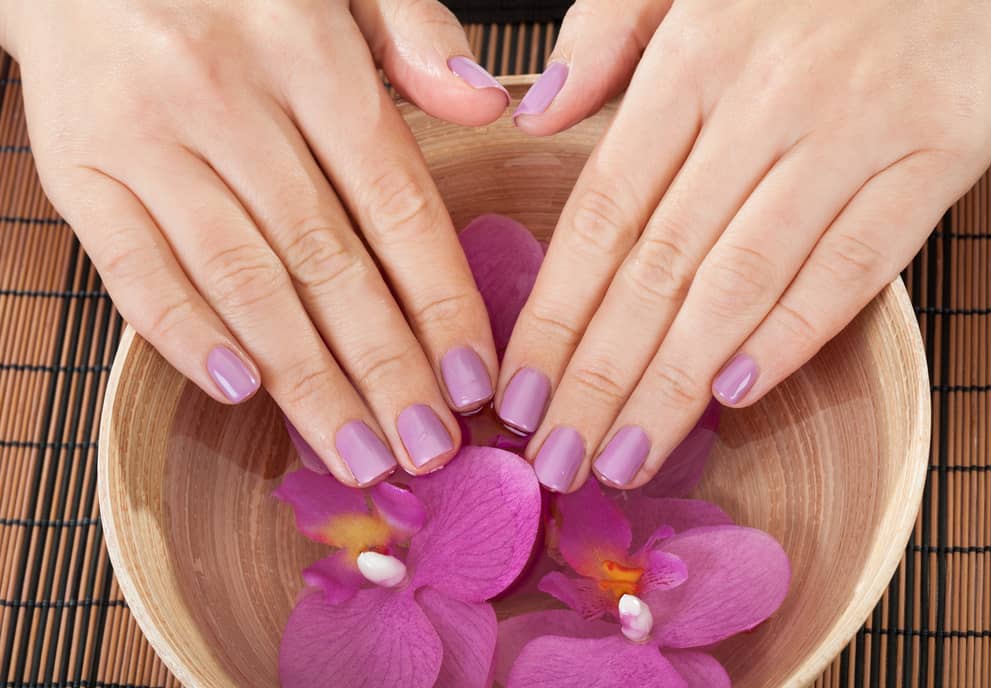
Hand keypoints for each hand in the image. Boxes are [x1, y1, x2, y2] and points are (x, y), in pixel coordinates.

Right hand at [2, 0, 509, 485]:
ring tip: (358, 454)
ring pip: (244, 281)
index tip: (472, 382)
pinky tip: (239, 392)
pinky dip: (184, 335)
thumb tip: (486, 106)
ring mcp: (148, 139)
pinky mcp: (77, 168)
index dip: (440, 302)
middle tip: (427, 450)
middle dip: (384, 369)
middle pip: (326, 261)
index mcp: (310, 56)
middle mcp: (230, 102)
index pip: (398, 204)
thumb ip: (416, 35)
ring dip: (306, 380)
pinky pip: (134, 267)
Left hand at [500, 0, 990, 490]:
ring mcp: (851, 135)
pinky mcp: (935, 154)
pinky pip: (856, 261)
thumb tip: (536, 117)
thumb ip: (606, 33)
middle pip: (660, 267)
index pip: (602, 214)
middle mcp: (762, 106)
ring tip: (625, 456)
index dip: (555, 314)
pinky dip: (797, 330)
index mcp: (692, 62)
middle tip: (559, 461)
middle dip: (599, 377)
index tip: (520, 394)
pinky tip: (738, 394)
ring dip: (677, 382)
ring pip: (742, 281)